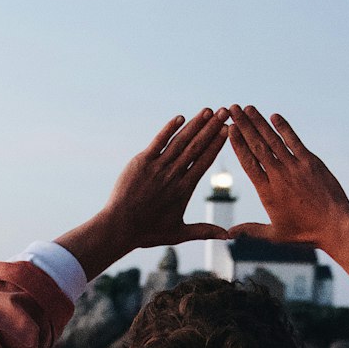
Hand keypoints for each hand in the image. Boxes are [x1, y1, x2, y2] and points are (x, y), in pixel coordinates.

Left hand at [54, 109, 231, 281]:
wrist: (120, 227)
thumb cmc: (148, 232)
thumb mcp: (179, 234)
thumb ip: (204, 232)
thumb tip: (228, 237)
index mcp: (184, 189)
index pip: (205, 161)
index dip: (217, 144)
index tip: (227, 130)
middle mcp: (174, 175)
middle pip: (196, 147)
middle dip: (211, 128)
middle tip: (224, 111)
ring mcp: (158, 167)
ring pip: (180, 141)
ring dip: (195, 125)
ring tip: (207, 111)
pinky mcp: (141, 162)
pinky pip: (158, 142)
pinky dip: (169, 129)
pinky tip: (180, 118)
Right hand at [227, 106, 348, 281]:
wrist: (335, 227)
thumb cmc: (305, 234)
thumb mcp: (275, 235)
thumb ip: (250, 231)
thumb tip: (228, 234)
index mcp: (267, 192)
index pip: (248, 162)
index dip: (237, 144)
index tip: (229, 130)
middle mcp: (279, 176)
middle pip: (257, 146)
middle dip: (243, 126)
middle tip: (232, 109)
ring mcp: (295, 167)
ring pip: (273, 140)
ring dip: (259, 122)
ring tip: (248, 108)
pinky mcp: (311, 163)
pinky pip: (294, 141)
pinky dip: (284, 128)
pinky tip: (274, 116)